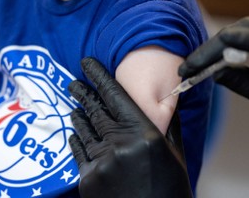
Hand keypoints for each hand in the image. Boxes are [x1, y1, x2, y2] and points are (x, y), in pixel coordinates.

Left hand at [67, 58, 192, 197]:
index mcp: (144, 134)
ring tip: (74, 104)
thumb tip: (165, 101)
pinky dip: (76, 139)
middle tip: (74, 81)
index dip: (99, 76)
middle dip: (84, 93)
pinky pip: (78, 152)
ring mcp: (101, 163)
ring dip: (78, 115)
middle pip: (96, 110)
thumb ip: (166, 124)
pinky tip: (74, 132)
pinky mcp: (87, 181)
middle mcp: (120, 145)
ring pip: (84, 129)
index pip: (116, 96)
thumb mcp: (174, 153)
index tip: (88, 63)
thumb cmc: (170, 188)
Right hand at [179, 10, 248, 126]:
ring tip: (197, 63)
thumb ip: (248, 86)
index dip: (227, 46)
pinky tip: (215, 54)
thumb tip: (214, 73)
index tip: (199, 61)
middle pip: (247, 30)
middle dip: (214, 49)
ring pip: (246, 26)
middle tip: (188, 68)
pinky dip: (233, 40)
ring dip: (220, 44)